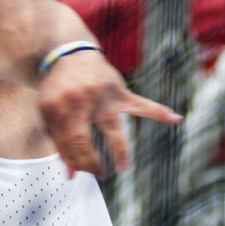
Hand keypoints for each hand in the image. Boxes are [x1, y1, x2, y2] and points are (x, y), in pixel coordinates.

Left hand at [37, 50, 180, 177]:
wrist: (69, 51)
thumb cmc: (60, 87)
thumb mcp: (51, 111)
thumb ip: (59, 140)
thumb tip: (70, 173)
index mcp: (57, 108)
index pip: (66, 145)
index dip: (73, 162)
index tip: (79, 173)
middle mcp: (78, 101)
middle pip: (83, 140)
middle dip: (90, 162)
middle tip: (98, 174)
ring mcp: (100, 96)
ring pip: (112, 128)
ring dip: (119, 150)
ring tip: (123, 167)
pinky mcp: (117, 91)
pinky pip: (140, 103)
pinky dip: (159, 111)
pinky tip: (174, 118)